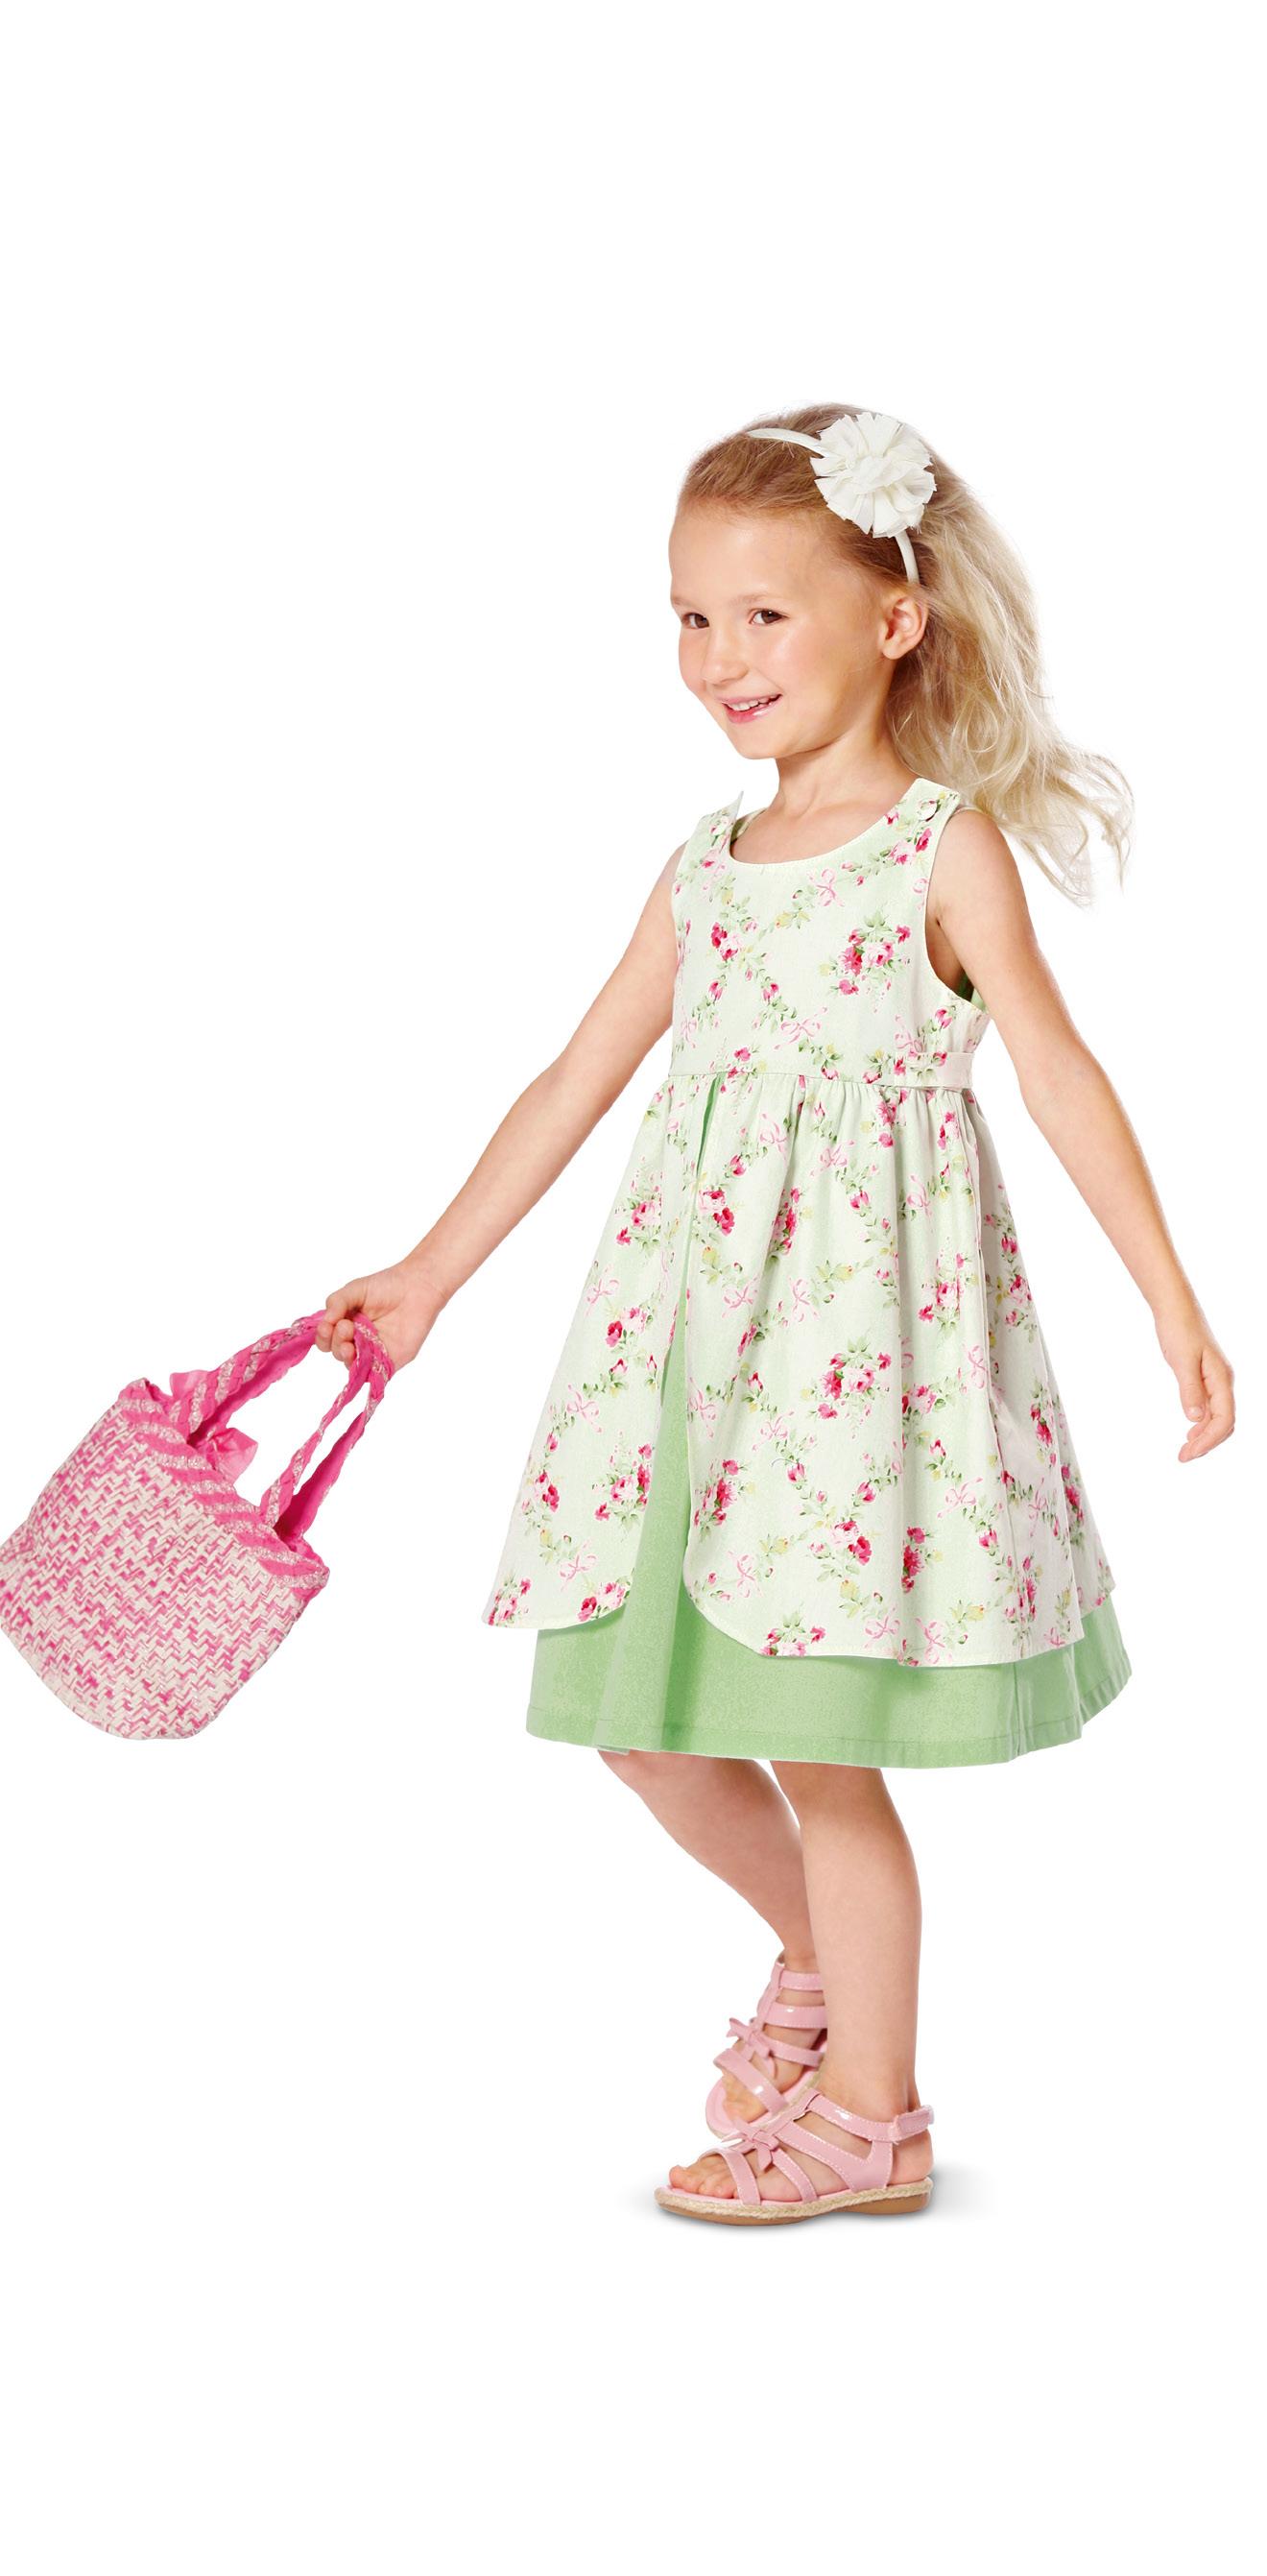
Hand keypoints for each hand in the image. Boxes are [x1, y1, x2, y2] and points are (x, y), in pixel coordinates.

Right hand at [315, 1261, 444, 1373]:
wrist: (417, 1287)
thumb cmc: (387, 1285)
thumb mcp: (355, 1289)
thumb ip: (336, 1302)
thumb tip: (325, 1322)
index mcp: (346, 1324)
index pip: (327, 1339)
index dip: (323, 1336)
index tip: (326, 1327)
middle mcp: (358, 1340)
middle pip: (338, 1352)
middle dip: (336, 1343)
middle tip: (346, 1327)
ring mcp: (373, 1352)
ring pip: (352, 1365)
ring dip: (346, 1357)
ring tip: (350, 1345)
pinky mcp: (389, 1361)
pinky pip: (373, 1374)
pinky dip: (365, 1371)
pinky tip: (361, 1359)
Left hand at [1155, 1300, 1234, 1461]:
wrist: (1175, 1308)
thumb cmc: (1179, 1330)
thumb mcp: (1181, 1361)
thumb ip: (1190, 1390)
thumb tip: (1195, 1419)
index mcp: (1221, 1379)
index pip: (1224, 1420)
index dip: (1209, 1440)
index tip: (1189, 1453)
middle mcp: (1223, 1381)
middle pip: (1224, 1423)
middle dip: (1206, 1443)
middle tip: (1183, 1457)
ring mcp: (1216, 1380)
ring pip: (1218, 1416)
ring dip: (1204, 1435)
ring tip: (1186, 1450)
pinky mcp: (1206, 1377)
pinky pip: (1211, 1407)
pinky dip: (1202, 1423)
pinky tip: (1191, 1430)